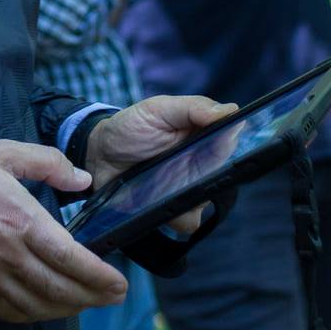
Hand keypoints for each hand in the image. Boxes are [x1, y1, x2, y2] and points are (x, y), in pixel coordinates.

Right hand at [0, 140, 126, 321]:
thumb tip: (81, 179)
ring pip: (40, 306)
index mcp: (21, 220)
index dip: (99, 275)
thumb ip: (47, 162)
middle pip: (60, 288)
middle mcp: (10, 255)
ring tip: (90, 302)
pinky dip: (37, 315)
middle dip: (95, 296)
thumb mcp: (3, 153)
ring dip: (70, 308)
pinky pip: (13, 313)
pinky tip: (50, 307)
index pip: (69, 257)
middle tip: (115, 296)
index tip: (119, 281)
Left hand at [85, 95, 239, 234]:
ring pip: (207, 202)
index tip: (222, 143)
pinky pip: (188, 221)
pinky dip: (177, 216)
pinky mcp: (171, 209)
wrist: (98, 154)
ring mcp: (187, 189)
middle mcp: (201, 165)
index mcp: (203, 137)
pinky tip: (159, 200)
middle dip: (210, 173)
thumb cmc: (131, 126)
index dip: (232, 145)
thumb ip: (193, 108)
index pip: (232, 143)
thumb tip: (231, 110)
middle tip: (186, 162)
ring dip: (192, 196)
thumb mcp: (159, 109)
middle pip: (224, 177)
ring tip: (165, 179)